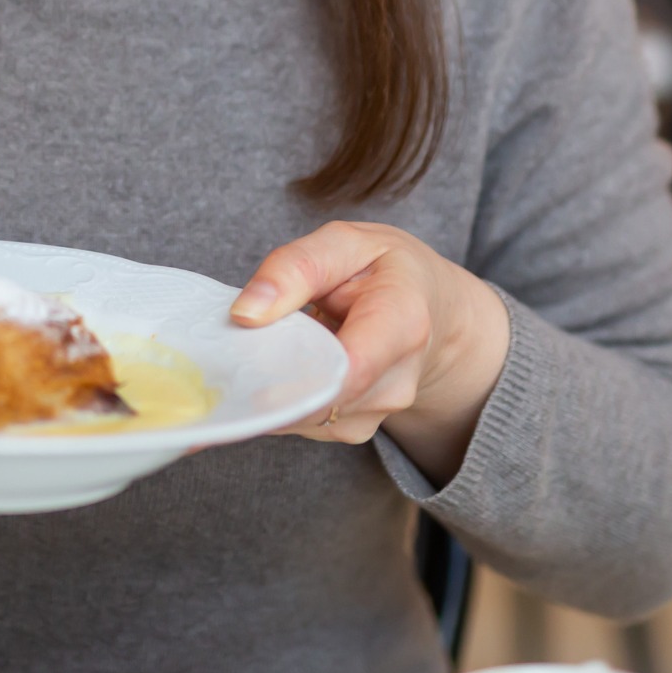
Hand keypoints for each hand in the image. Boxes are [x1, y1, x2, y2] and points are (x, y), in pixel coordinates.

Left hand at [231, 222, 510, 481]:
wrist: (430, 307)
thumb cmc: (385, 269)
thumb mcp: (344, 243)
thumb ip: (295, 268)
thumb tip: (245, 314)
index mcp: (402, 323)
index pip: (350, 370)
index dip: (295, 376)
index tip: (248, 363)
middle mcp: (396, 381)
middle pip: (318, 400)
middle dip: (270, 378)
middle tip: (241, 344)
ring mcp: (378, 413)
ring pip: (303, 416)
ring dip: (274, 387)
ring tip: (273, 344)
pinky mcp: (354, 429)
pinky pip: (303, 421)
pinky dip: (283, 395)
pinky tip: (286, 364)